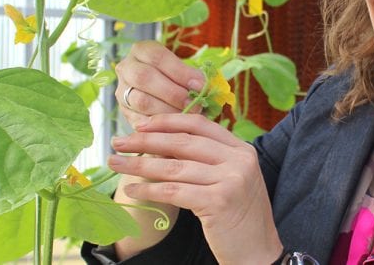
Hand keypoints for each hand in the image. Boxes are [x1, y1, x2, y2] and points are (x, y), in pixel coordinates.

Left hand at [108, 113, 282, 264]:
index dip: (167, 122)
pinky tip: (132, 190)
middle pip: (183, 142)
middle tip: (118, 142)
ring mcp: (231, 179)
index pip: (199, 124)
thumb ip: (207, 157)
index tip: (140, 125)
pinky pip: (174, 191)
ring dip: (140, 164)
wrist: (257, 254)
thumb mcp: (229, 177)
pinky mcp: (220, 201)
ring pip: (175, 166)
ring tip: (116, 163)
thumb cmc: (236, 215)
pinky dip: (149, 189)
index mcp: (240, 148)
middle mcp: (239, 159)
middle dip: (146, 140)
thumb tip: (162, 139)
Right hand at [115, 41, 204, 127]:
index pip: (158, 57)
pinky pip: (138, 121)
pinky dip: (158, 125)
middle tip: (195, 104)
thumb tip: (207, 87)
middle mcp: (126, 68)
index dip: (180, 71)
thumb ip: (192, 76)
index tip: (200, 85)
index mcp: (142, 50)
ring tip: (188, 116)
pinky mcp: (124, 113)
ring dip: (167, 110)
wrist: (160, 91)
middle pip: (144, 78)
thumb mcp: (182, 69)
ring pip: (141, 101)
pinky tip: (175, 127)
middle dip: (172, 92)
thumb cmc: (176, 77)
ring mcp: (122, 91)